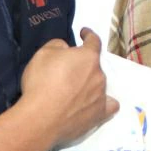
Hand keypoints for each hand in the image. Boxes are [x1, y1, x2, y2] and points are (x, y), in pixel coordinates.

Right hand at [20, 28, 117, 147]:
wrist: (40, 118)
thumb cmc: (41, 82)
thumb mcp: (43, 54)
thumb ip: (58, 46)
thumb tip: (66, 49)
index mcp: (88, 57)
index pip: (93, 41)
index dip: (88, 35)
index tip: (84, 33)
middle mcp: (99, 74)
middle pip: (94, 65)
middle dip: (82, 65)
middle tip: (66, 72)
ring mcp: (101, 95)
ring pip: (98, 84)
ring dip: (88, 83)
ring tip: (73, 92)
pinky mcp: (100, 114)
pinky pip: (110, 105)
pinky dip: (105, 102)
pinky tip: (97, 104)